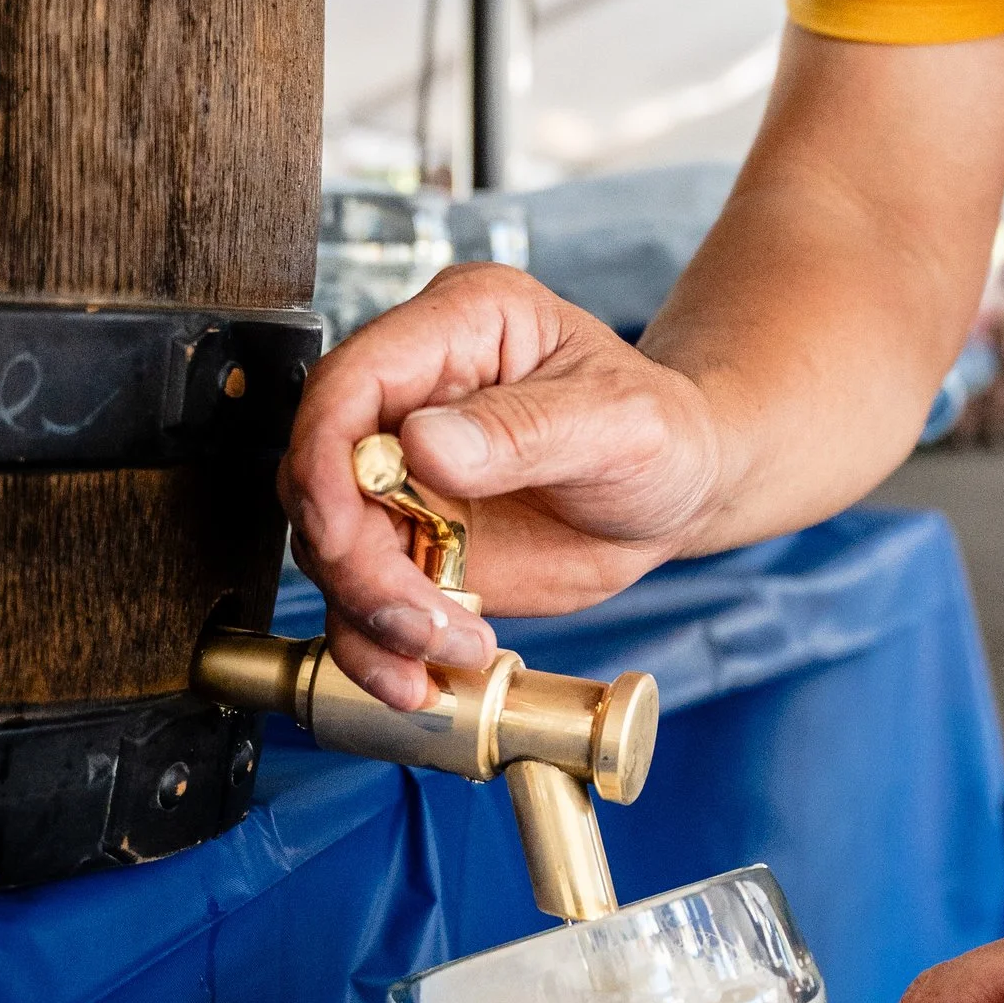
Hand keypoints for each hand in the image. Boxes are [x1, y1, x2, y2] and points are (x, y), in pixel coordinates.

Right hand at [281, 264, 724, 707]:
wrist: (679, 496)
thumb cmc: (664, 433)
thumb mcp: (620, 423)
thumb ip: (523, 430)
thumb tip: (422, 444)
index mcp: (459, 325)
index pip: (350, 380)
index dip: (324, 459)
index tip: (347, 536)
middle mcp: (412, 393)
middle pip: (323, 475)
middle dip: (357, 562)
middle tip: (423, 621)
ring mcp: (403, 471)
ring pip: (332, 547)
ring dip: (372, 616)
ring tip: (451, 651)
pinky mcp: (408, 539)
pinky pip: (362, 598)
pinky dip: (379, 647)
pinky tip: (423, 677)